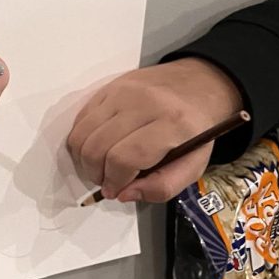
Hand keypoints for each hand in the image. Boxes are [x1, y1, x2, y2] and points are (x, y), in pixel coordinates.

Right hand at [66, 57, 242, 201]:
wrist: (198, 84)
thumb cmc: (197, 129)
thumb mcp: (195, 165)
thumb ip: (163, 186)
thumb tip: (123, 194)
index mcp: (173, 123)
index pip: (125, 158)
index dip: (114, 181)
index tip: (114, 191)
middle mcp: (143, 102)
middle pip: (98, 147)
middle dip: (95, 173)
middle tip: (104, 181)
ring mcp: (121, 91)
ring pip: (82, 134)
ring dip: (83, 159)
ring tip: (98, 167)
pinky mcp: (108, 87)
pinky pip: (80, 119)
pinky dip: (81, 140)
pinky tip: (96, 148)